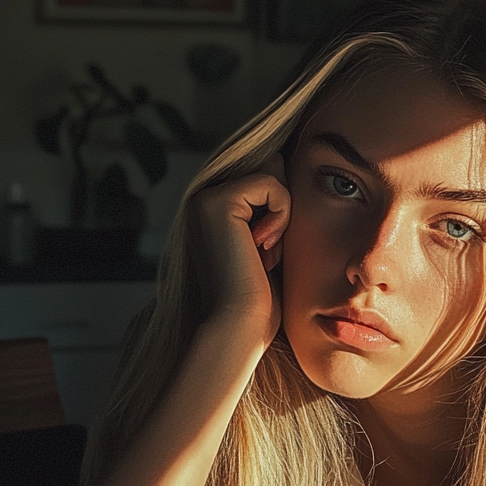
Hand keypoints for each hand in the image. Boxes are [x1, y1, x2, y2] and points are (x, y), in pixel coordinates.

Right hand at [191, 154, 289, 349]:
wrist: (240, 327)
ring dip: (282, 217)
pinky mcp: (216, 201)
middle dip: (282, 212)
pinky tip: (263, 247)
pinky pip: (271, 184)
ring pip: (272, 176)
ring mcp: (205, 198)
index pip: (266, 181)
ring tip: (263, 254)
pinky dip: (280, 215)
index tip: (267, 254)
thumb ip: (270, 206)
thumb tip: (281, 159)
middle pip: (270, 171)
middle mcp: (203, 200)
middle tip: (266, 254)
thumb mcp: (269, 245)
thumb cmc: (259, 301)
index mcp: (212, 211)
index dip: (282, 213)